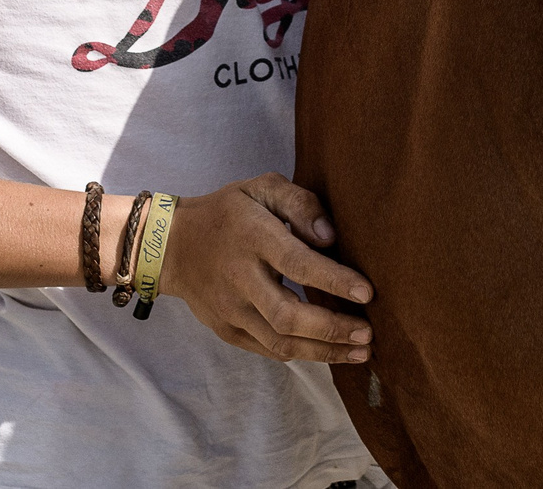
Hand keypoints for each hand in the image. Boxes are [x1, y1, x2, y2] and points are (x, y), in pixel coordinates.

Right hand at [158, 175, 374, 363]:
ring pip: (279, 341)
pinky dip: (301, 354)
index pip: (297, 263)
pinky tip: (330, 353)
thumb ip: (300, 203)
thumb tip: (330, 237)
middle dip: (332, 328)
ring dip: (323, 351)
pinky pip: (267, 349)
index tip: (367, 293)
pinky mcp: (226, 330)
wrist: (173, 246)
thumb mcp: (262, 188)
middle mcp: (239, 278)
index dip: (334, 281)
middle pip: (288, 314)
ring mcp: (230, 310)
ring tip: (360, 352)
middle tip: (368, 334)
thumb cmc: (229, 212)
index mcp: (252, 237)